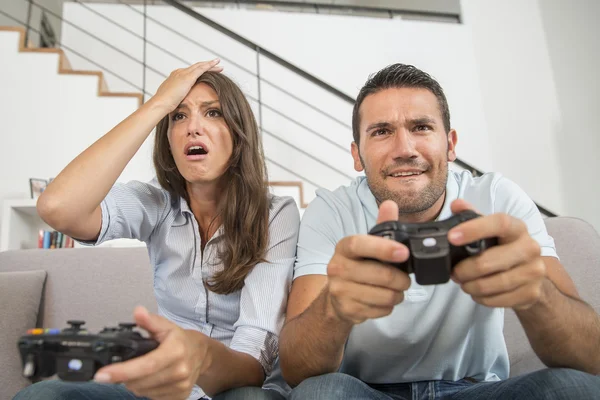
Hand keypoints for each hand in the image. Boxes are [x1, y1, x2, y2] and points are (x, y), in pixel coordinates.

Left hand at [93, 306, 210, 399]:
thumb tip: (137, 312)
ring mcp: (180, 386)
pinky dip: (146, 389)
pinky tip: (151, 378)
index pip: (145, 365)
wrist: (203, 355)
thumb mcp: (166, 326)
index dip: (121, 371)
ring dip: (135, 383)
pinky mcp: (179, 397)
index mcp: (175, 351)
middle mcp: (179, 371)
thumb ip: (150, 321)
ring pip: (143, 392)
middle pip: (140, 382)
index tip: (101, 375)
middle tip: (123, 367)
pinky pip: (152, 398)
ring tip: (141, 371)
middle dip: (125, 377)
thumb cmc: (181, 340)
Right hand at [151, 59, 223, 111]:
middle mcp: (179, 72)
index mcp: (175, 77)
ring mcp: (183, 73)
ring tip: (219, 64)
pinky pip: (202, 68)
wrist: (161, 103)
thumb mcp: (171, 99)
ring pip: (200, 66)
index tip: (205, 73)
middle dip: (205, 66)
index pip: (189, 72)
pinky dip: (210, 65)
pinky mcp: (188, 76)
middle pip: (195, 67)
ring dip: (210, 65)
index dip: (198, 72)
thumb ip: (176, 98)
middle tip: (215, 65)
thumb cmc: (164, 105)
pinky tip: (218, 64)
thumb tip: (179, 103)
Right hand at [326, 200, 410, 324]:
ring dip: (397, 294)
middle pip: (380, 275)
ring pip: (384, 295)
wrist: (336, 297)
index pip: (360, 244)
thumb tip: (390, 204)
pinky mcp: (347, 309)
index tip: (404, 252)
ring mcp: (340, 290)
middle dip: (401, 279)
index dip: (383, 248)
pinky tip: (383, 301)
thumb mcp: (367, 246)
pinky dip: (388, 307)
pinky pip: (380, 310)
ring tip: (396, 291)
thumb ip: (382, 226)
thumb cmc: (357, 267)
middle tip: (406, 280)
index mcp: (344, 247)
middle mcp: (337, 268)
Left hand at [449, 199, 545, 309]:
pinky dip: (482, 298)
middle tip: (454, 272)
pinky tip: (477, 293)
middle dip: (464, 269)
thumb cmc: (505, 248)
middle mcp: (530, 247)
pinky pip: (499, 299)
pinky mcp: (532, 292)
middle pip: (488, 261)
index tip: (452, 237)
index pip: (499, 223)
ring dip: (471, 286)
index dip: (474, 229)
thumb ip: (472, 216)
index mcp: (517, 228)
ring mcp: (534, 271)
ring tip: (464, 283)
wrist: (532, 275)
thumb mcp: (490, 230)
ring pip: (492, 283)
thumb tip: (456, 204)